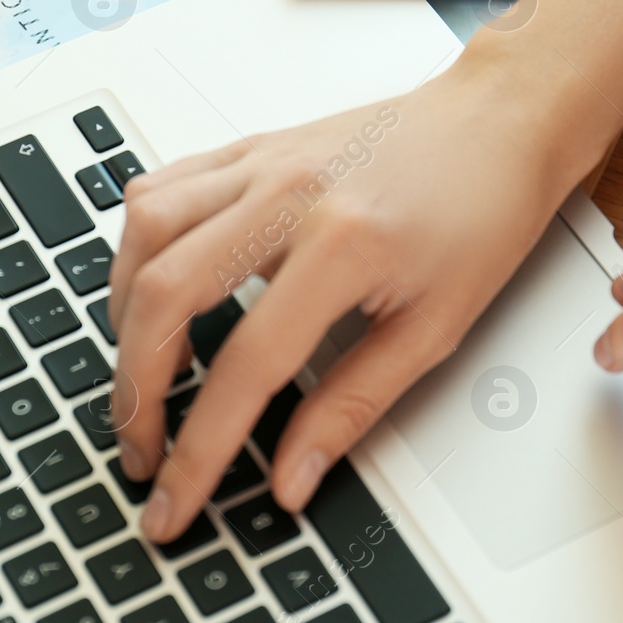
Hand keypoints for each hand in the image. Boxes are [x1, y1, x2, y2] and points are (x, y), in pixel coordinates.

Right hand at [107, 59, 597, 542]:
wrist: (498, 123)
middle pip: (163, 296)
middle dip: (135, 392)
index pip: (245, 368)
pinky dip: (138, 244)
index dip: (199, 450)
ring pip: (143, 232)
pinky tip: (155, 286)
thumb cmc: (483, 211)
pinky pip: (159, 186)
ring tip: (146, 371)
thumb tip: (291, 477)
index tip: (176, 500)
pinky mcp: (250, 148)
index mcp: (343, 246)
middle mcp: (287, 195)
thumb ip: (352, 406)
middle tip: (143, 450)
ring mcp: (261, 163)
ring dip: (123, 313)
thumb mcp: (435, 328)